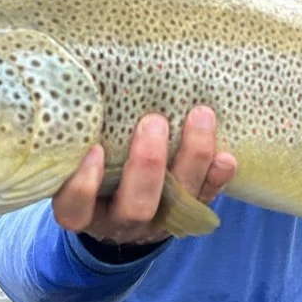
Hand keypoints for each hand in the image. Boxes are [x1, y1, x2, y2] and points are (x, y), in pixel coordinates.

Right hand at [52, 106, 236, 246]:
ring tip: (200, 116)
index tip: (95, 149)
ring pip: (177, 202)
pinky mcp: (187, 215)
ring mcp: (158, 222)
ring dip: (191, 158)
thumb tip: (79, 79)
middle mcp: (120, 221)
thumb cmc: (95, 172)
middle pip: (135, 206)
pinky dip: (217, 178)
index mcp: (86, 211)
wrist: (124, 212)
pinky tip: (226, 157)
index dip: (83, 186)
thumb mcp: (80, 160)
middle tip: (154, 122)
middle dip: (147, 165)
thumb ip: (82, 136)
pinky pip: (206, 200)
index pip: (75, 209)